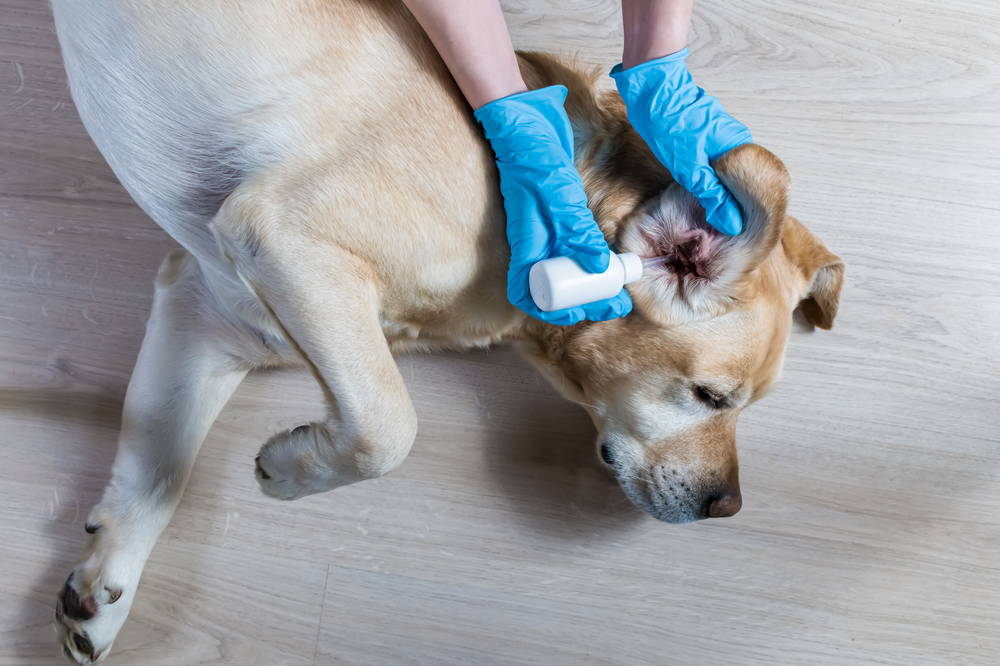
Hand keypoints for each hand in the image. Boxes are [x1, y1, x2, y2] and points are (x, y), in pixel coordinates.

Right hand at [474, 85, 632, 324]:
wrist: (523, 118)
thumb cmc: (531, 155)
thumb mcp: (556, 194)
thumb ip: (575, 230)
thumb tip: (597, 268)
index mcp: (525, 242)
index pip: (527, 292)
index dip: (550, 310)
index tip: (579, 313)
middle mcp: (533, 240)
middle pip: (553, 284)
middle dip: (583, 298)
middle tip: (615, 301)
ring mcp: (544, 226)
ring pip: (565, 265)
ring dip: (590, 279)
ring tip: (619, 284)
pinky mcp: (556, 211)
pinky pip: (572, 242)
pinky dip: (588, 253)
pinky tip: (607, 255)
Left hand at [611, 48, 751, 234]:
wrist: (652, 85)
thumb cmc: (669, 121)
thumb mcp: (689, 167)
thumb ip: (712, 195)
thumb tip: (732, 223)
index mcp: (738, 148)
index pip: (752, 191)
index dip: (741, 212)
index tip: (731, 232)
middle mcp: (737, 140)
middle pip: (741, 183)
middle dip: (729, 205)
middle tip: (715, 227)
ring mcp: (723, 135)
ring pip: (725, 173)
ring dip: (716, 191)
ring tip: (705, 212)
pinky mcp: (708, 133)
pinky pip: (714, 162)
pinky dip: (706, 176)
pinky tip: (695, 187)